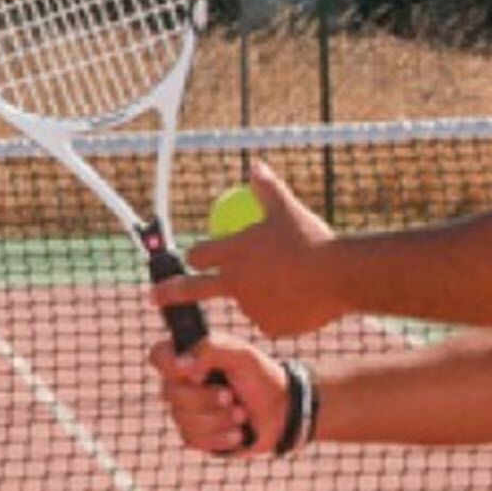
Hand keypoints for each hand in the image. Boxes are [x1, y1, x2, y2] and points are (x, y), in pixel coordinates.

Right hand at [147, 328, 292, 457]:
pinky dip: (221, 437)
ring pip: (183, 419)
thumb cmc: (261, 378)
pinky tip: (238, 432)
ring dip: (219, 419)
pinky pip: (194, 440)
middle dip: (206, 398)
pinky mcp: (196, 437)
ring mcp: (187, 412)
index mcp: (189, 359)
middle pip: (170, 393)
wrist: (282, 413)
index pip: (158, 356)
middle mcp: (182, 385)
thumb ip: (210, 349)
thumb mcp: (241, 354)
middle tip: (231, 396)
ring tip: (241, 414)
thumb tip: (180, 365)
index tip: (198, 373)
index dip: (171, 366)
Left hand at [154, 160, 343, 339]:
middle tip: (151, 297)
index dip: (196, 255)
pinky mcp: (270, 326)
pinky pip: (271, 317)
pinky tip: (300, 297)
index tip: (193, 257)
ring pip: (247, 301)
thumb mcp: (286, 208)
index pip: (197, 255)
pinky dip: (280, 309)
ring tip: (291, 280)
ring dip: (256, 294)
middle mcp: (234, 283)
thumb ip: (266, 188)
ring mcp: (250, 308)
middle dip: (167, 293)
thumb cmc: (312, 239)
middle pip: (193, 289)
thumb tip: (254, 164)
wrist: (340, 275)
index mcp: (232, 253)